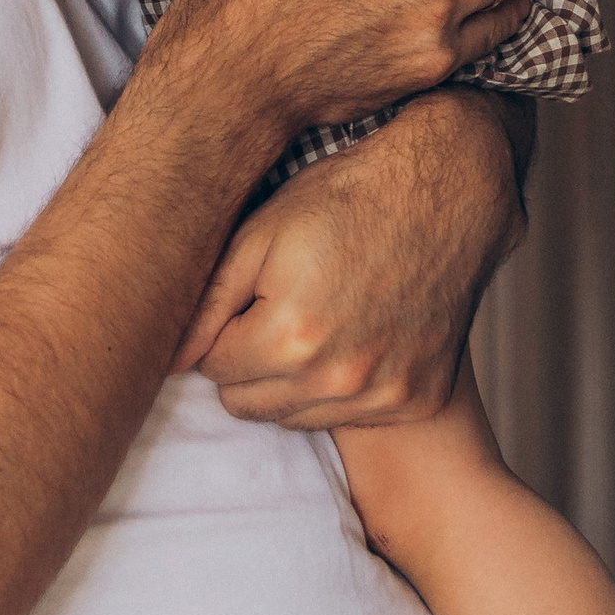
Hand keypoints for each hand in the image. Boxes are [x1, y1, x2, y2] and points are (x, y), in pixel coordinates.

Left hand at [174, 88, 533, 427]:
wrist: (447, 195)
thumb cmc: (347, 202)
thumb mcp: (261, 235)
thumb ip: (207, 304)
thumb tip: (167, 360)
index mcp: (291, 338)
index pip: (211, 370)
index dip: (221, 331)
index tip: (245, 299)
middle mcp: (339, 379)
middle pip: (247, 405)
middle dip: (247, 362)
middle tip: (275, 309)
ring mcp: (383, 395)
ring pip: (294, 418)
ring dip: (291, 381)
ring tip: (315, 319)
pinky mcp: (416, 399)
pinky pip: (349, 416)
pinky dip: (342, 387)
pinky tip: (357, 335)